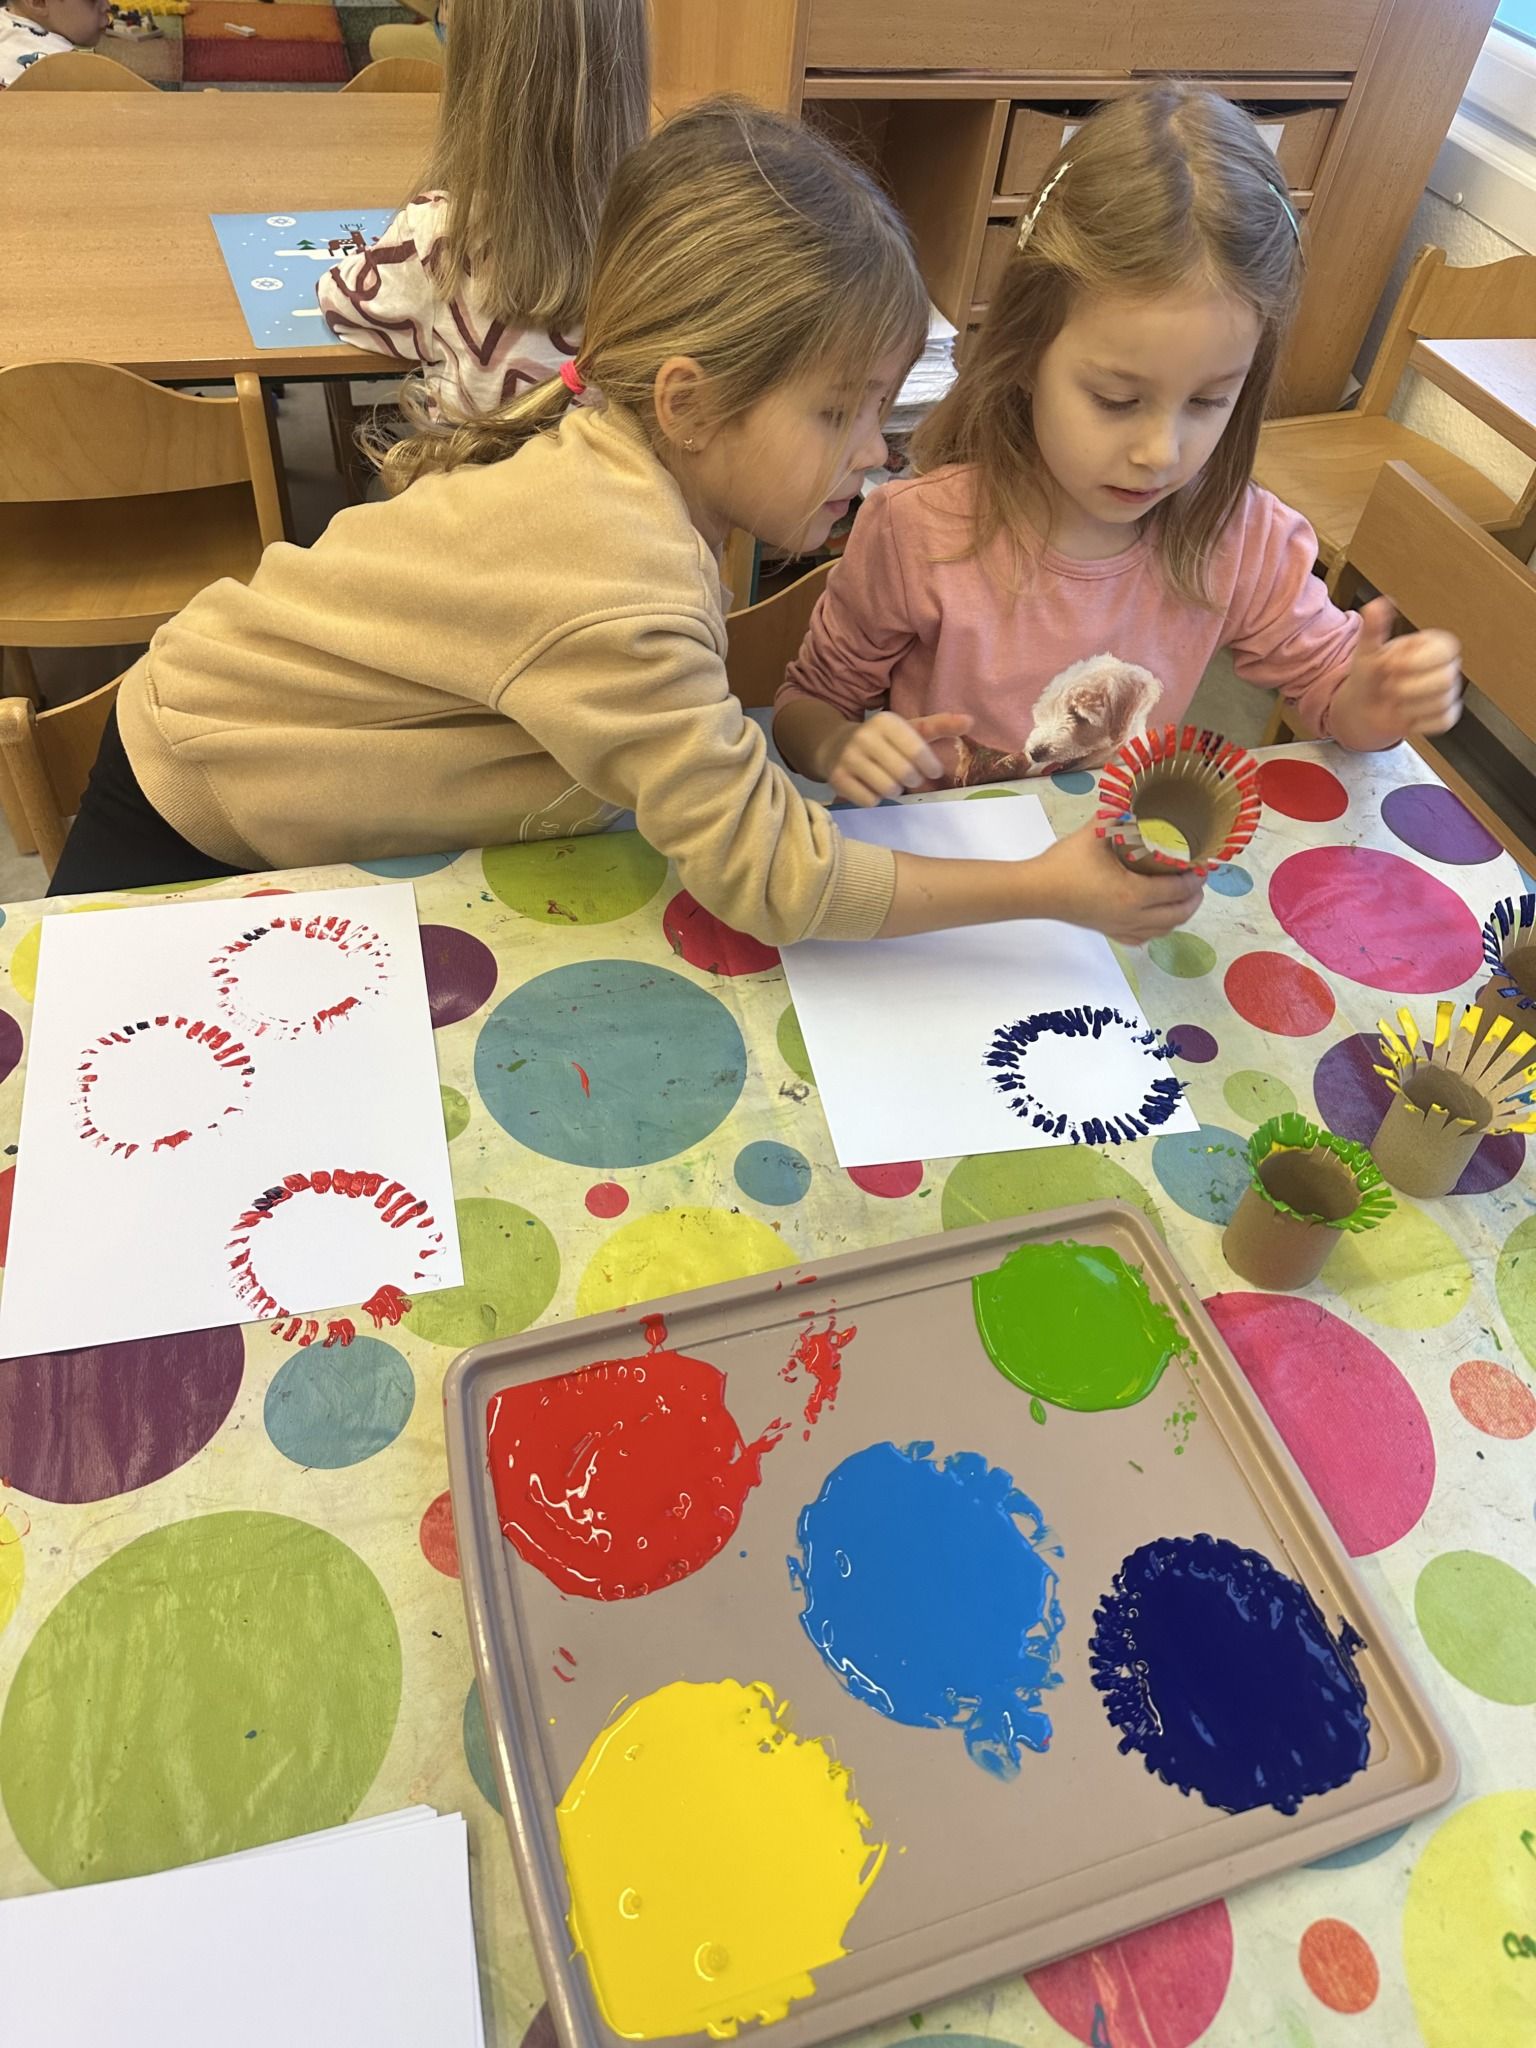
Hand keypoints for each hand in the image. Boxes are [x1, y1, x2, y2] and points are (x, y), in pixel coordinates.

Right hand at [823, 711, 972, 805]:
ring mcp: (848, 758)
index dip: (930, 766)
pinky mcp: (837, 778)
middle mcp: (865, 736)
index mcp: (886, 721)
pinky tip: (871, 787)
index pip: (917, 750)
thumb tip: (971, 721)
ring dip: (895, 790)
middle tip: (909, 777)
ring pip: (888, 789)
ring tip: (890, 781)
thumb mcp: (909, 729)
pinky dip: (875, 798)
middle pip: (904, 774)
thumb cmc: (882, 740)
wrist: (834, 745)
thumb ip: (940, 725)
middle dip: (912, 780)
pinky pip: (869, 800)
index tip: (933, 771)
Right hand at [1029, 822, 1205, 943]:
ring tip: (1183, 897)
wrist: (1036, 891)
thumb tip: (1135, 797)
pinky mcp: (1108, 932)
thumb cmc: (1064, 863)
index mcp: (1133, 894)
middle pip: (1177, 915)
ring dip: (1179, 915)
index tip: (1202, 865)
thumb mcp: (1094, 833)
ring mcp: (1120, 928)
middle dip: (1193, 898)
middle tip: (1197, 880)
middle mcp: (1132, 917)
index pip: (1177, 890)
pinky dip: (1157, 929)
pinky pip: (1142, 938)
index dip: (1195, 879)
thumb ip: (1118, 814)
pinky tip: (1156, 919)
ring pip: (1163, 930)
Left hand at [1330, 597, 1462, 751]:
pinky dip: (1417, 721)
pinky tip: (1405, 713)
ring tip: (1395, 699)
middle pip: (1446, 680)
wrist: (1363, 707)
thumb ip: (1374, 628)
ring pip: (1441, 702)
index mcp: (1431, 645)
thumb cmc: (1369, 675)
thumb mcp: (1367, 651)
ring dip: (1408, 705)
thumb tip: (1378, 605)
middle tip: (1389, 685)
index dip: (1416, 662)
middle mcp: (1444, 666)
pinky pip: (1441, 721)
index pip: (1446, 649)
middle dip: (1409, 687)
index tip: (1391, 665)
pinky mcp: (1445, 715)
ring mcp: (1447, 692)